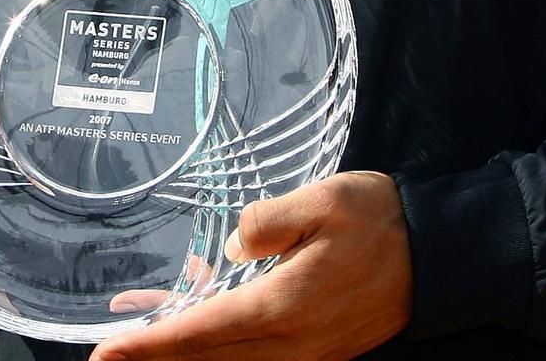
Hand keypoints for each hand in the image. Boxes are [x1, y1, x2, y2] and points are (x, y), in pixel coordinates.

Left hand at [88, 172, 412, 360]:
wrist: (440, 254)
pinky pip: (250, 353)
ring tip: (132, 331)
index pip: (199, 334)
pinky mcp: (313, 348)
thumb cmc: (380, 221)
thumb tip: (231, 243)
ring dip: (179, 350)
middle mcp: (290, 343)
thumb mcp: (322, 200)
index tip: (106, 353)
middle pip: (205, 360)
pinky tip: (192, 308)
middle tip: (105, 355)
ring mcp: (303, 352)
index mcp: (284, 308)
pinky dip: (214, 342)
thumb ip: (267, 222)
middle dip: (152, 358)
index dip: (148, 345)